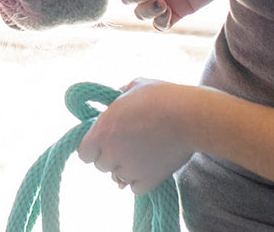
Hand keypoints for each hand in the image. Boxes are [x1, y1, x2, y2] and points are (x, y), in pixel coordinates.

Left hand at [76, 79, 200, 195]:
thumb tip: (116, 98)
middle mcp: (112, 152)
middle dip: (111, 157)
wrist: (189, 117)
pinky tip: (149, 166)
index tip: (104, 143)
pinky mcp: (149, 180)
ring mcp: (130, 168)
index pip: (84, 153)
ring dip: (127, 169)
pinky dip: (141, 181)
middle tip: (128, 145)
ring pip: (118, 178)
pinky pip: (135, 188)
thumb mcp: (134, 86)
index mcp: (102, 130)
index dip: (93, 148)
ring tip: (142, 153)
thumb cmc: (163, 97)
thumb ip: (119, 96)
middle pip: (101, 166)